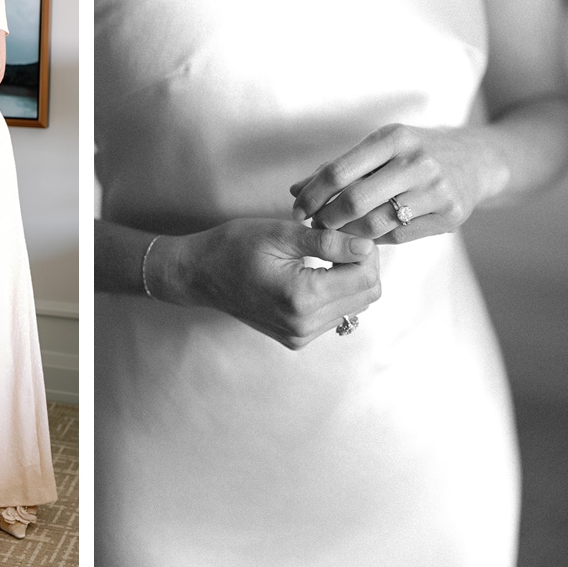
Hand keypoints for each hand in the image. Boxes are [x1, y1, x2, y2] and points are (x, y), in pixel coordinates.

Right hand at [152, 216, 380, 350]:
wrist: (200, 274)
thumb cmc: (234, 246)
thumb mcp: (280, 233)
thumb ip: (327, 242)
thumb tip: (367, 246)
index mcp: (302, 297)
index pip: (365, 277)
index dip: (367, 249)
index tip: (351, 228)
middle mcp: (305, 324)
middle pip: (366, 295)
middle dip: (364, 264)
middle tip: (343, 239)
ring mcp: (301, 335)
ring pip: (355, 306)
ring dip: (351, 278)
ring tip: (329, 254)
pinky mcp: (297, 338)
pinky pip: (335, 315)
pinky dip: (336, 292)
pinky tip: (317, 271)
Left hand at [290, 123, 504, 245]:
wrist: (476, 159)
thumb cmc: (414, 152)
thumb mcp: (381, 147)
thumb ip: (338, 168)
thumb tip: (294, 191)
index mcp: (394, 137)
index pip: (339, 171)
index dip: (311, 194)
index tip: (296, 209)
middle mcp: (416, 161)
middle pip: (355, 201)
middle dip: (327, 218)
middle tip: (315, 225)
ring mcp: (436, 190)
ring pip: (377, 224)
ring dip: (348, 233)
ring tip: (336, 232)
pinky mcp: (450, 216)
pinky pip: (400, 236)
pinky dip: (376, 239)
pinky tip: (366, 235)